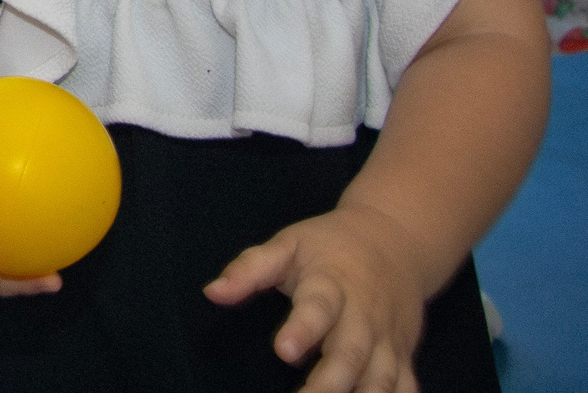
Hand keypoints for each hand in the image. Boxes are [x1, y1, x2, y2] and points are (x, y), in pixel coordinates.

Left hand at [204, 205, 429, 390]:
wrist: (396, 240)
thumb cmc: (330, 245)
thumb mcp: (288, 245)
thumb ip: (250, 269)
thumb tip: (212, 292)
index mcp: (331, 284)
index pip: (319, 307)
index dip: (303, 329)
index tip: (284, 350)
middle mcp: (363, 316)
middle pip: (351, 353)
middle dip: (328, 383)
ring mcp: (387, 338)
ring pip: (380, 377)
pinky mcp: (403, 355)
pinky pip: (405, 386)